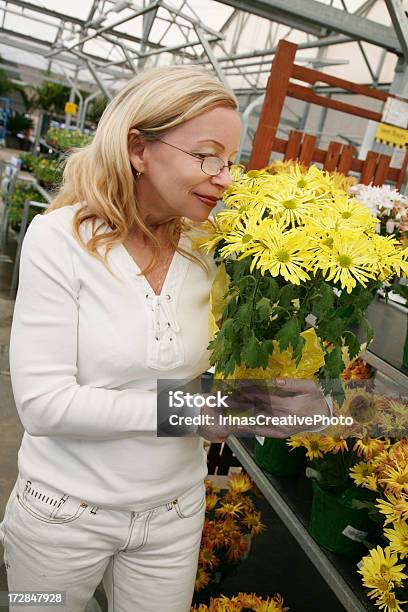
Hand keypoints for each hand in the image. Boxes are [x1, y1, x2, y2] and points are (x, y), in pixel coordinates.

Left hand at [198, 378, 330, 439]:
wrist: (328, 418)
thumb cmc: (319, 399)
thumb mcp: (310, 387)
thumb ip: (292, 385)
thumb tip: (274, 381)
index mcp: (291, 407)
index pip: (264, 397)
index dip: (249, 391)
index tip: (235, 386)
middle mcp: (284, 420)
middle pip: (257, 409)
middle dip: (239, 403)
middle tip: (223, 397)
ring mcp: (281, 429)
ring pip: (256, 420)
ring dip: (240, 414)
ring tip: (226, 408)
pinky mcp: (281, 433)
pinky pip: (262, 431)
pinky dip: (249, 427)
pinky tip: (238, 423)